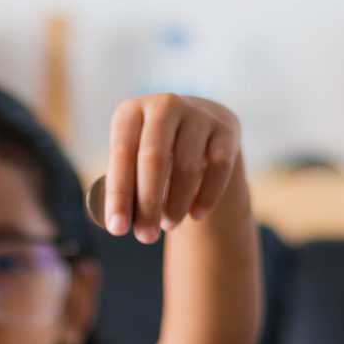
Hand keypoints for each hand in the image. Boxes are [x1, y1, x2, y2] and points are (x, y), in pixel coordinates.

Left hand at [104, 93, 241, 243]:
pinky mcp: (226, 127)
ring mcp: (198, 113)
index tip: (117, 228)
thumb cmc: (153, 153)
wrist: (196, 127)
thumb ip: (124, 188)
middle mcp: (164, 105)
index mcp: (130, 113)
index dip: (119, 194)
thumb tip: (118, 224)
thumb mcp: (132, 160)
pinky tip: (195, 215)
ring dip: (176, 204)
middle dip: (148, 204)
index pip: (121, 155)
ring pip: (187, 166)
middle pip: (154, 159)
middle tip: (145, 237)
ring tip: (168, 225)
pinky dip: (207, 196)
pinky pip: (219, 167)